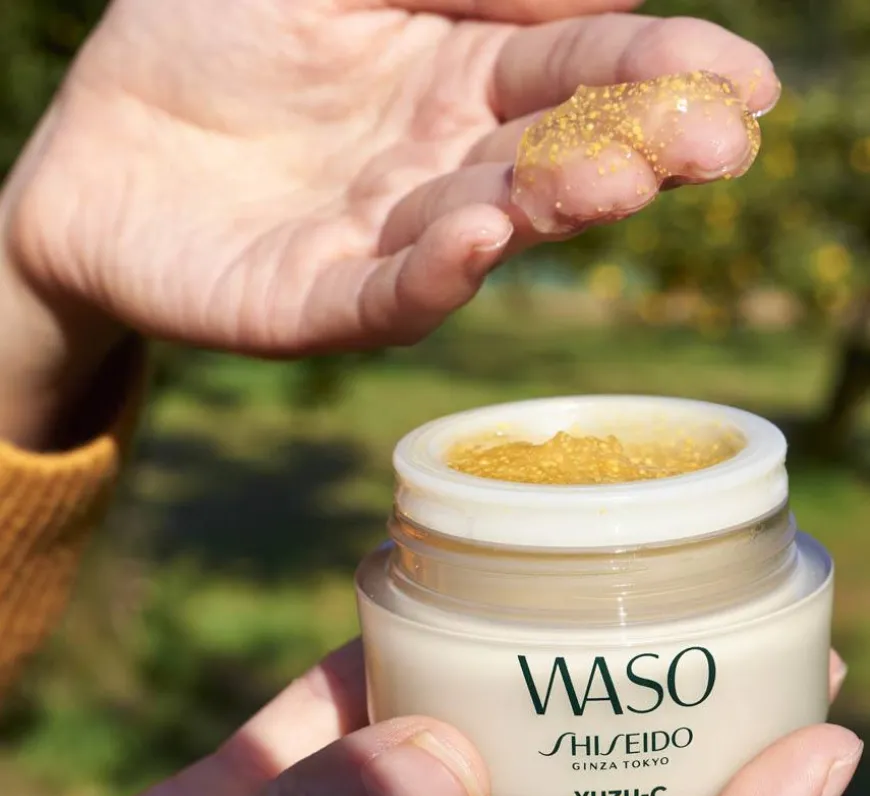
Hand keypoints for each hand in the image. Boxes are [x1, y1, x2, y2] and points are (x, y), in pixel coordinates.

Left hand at [0, 0, 779, 446]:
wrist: (102, 150)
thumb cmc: (207, 37)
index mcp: (454, 79)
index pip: (573, 74)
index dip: (659, 72)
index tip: (742, 77)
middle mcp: (438, 169)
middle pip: (552, 158)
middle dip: (638, 146)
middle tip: (716, 142)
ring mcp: (385, 243)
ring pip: (487, 229)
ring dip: (553, 207)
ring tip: (616, 177)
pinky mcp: (320, 303)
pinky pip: (387, 294)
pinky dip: (434, 274)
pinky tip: (478, 237)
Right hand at [18, 643, 857, 795]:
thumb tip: (435, 766)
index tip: (825, 751)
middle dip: (702, 749)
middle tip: (790, 655)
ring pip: (496, 765)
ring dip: (568, 682)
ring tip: (644, 588)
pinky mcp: (298, 786)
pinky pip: (373, 714)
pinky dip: (409, 651)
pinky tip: (440, 577)